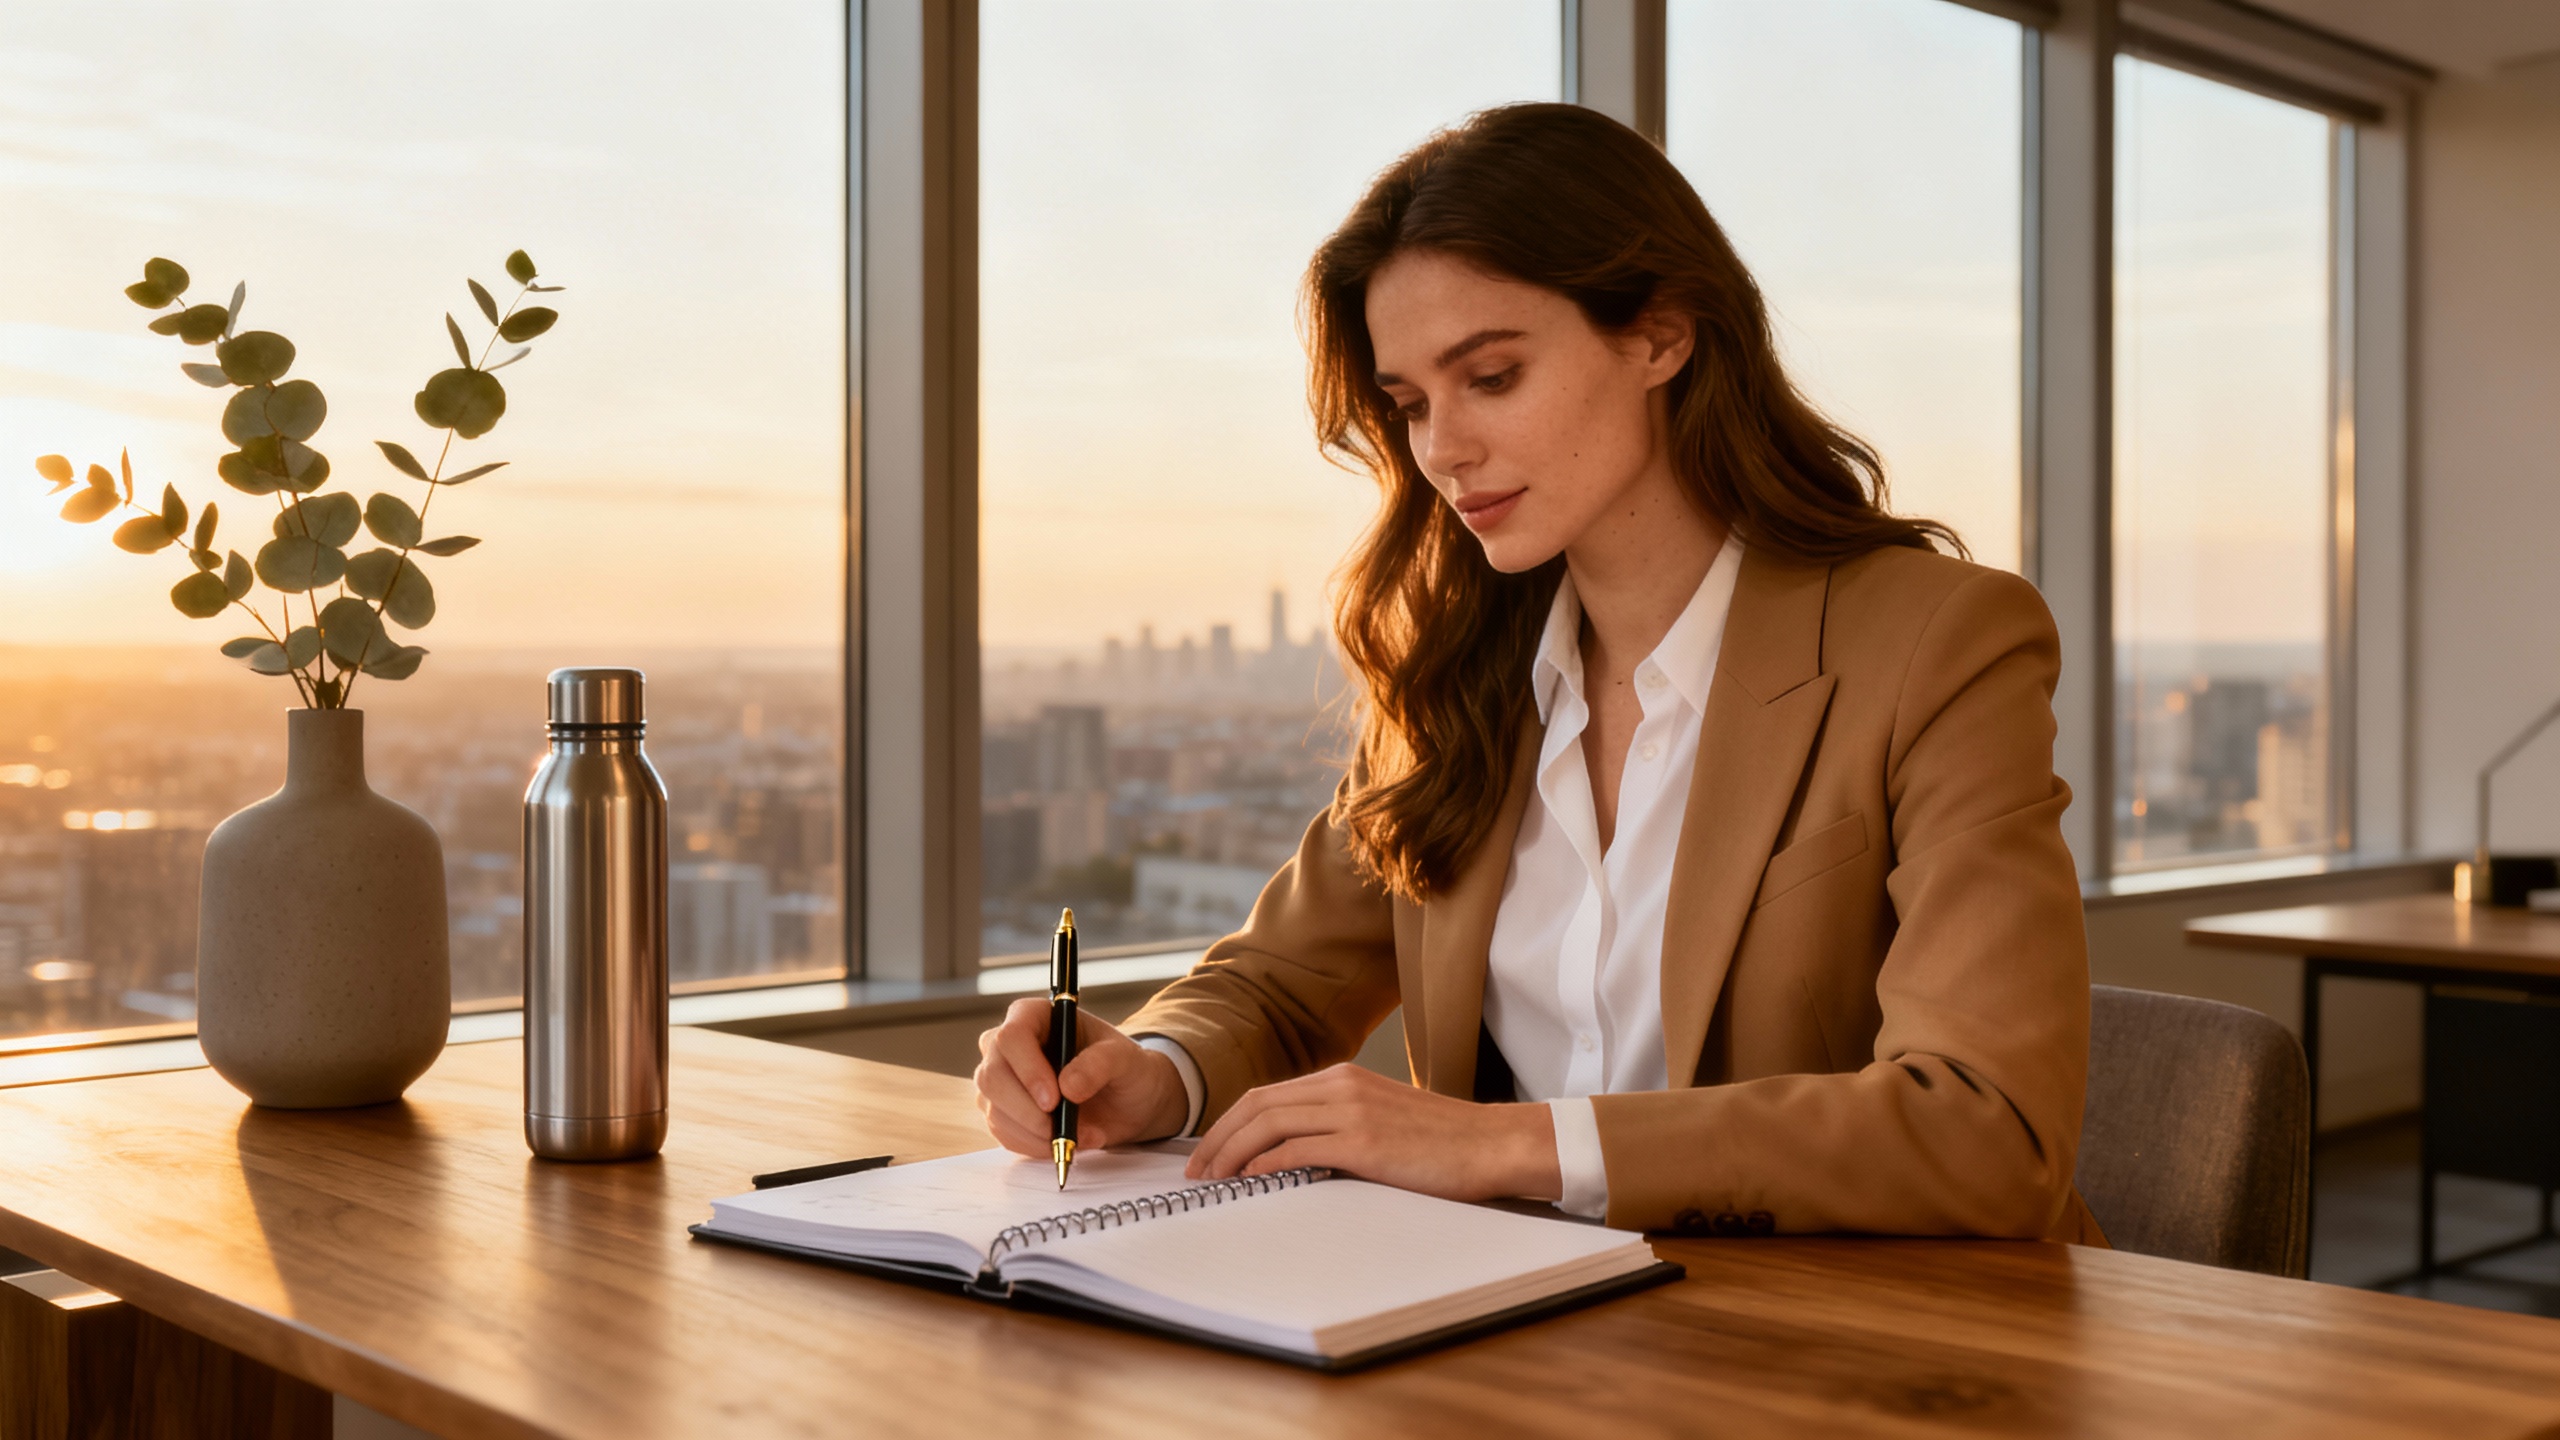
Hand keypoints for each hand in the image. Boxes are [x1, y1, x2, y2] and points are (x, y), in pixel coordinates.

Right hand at [973, 999, 1188, 1157]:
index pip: (1013, 1035)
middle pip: (992, 1076)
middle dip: (1027, 1111)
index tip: (1054, 1100)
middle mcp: (1009, 1046)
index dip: (1028, 1069)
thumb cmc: (1123, 1069)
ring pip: (995, 1111)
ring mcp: (1001, 1080)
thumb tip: (1068, 1087)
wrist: (1125, 1102)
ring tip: (1081, 1137)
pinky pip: (1004, 1134)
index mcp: (1035, 1016)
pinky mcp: (1001, 1112)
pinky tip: (1066, 1142)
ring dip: (1037, 1134)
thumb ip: (1100, 1064)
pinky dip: (1035, 1147)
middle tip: (1064, 1131)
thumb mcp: (1125, 1059)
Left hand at [1185, 1062, 1562, 1203]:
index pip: (1267, 1095)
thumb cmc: (1442, 1142)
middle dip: (1217, 1138)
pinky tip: (1249, 1181)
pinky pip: (1297, 1149)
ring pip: (1268, 1123)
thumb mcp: (1382, 1122)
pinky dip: (1264, 1163)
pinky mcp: (1364, 1142)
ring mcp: (1352, 1111)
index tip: (1208, 1153)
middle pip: (1257, 1104)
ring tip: (1212, 1181)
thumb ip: (1339, 1127)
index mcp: (1343, 1078)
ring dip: (1231, 1153)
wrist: (1492, 1144)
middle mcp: (1341, 1086)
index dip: (1229, 1123)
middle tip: (1195, 1172)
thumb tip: (1294, 1157)